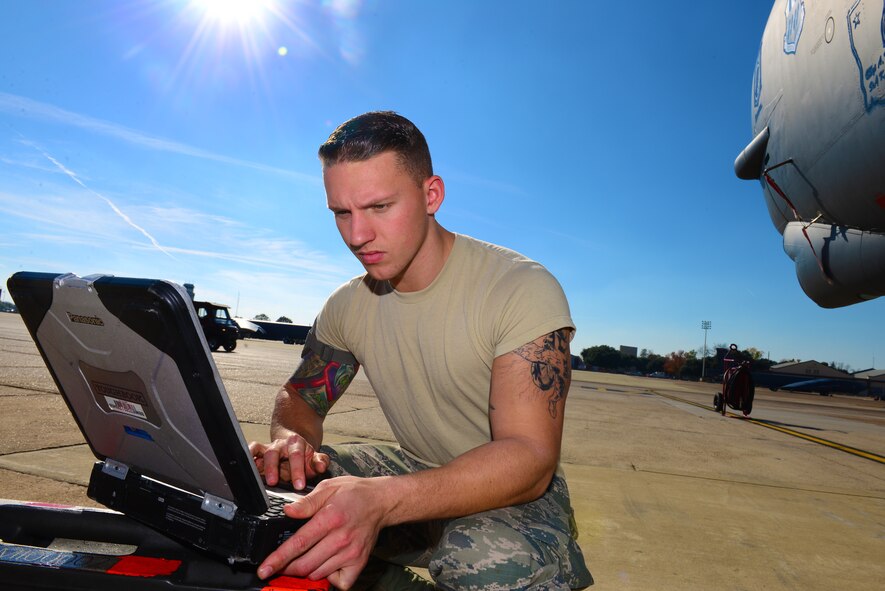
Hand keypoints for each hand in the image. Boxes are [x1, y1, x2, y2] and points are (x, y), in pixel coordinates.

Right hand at [249, 434, 328, 489]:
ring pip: (260, 450)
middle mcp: (281, 444)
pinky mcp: (259, 452)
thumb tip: (322, 466)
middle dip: (273, 468)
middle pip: (274, 452)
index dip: (297, 471)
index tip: (299, 485)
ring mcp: (268, 447)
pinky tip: (245, 468)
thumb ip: (320, 462)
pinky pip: (251, 450)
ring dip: (258, 464)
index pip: (296, 456)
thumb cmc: (304, 456)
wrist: (294, 445)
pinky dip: (247, 456)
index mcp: (296, 444)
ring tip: (257, 479)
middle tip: (274, 483)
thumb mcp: (315, 459)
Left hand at [256, 476, 391, 589]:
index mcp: (330, 518)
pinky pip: (339, 582)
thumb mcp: (328, 487)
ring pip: (318, 574)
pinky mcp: (359, 562)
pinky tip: (325, 565)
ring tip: (304, 558)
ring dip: (305, 571)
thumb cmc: (353, 493)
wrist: (381, 501)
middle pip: (305, 564)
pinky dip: (328, 578)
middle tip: (280, 564)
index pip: (298, 543)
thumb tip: (287, 511)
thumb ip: (306, 502)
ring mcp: (351, 553)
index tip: (264, 569)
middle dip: (287, 568)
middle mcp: (341, 538)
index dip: (278, 558)